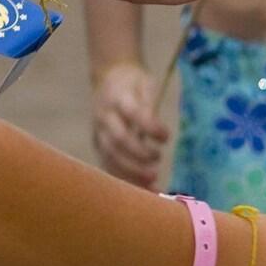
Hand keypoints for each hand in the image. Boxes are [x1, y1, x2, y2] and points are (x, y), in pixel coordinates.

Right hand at [93, 62, 168, 186]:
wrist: (108, 77)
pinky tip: (141, 188)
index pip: (134, 114)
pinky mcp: (98, 144)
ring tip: (152, 182)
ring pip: (110, 156)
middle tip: (158, 162)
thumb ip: (149, 104)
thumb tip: (157, 130)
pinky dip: (123, 177)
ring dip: (130, 172)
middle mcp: (105, 117)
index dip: (150, 127)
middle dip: (138, 155)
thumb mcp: (145, 83)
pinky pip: (108, 163)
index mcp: (119, 98)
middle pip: (118, 140)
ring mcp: (99, 132)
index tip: (167, 136)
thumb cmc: (133, 81)